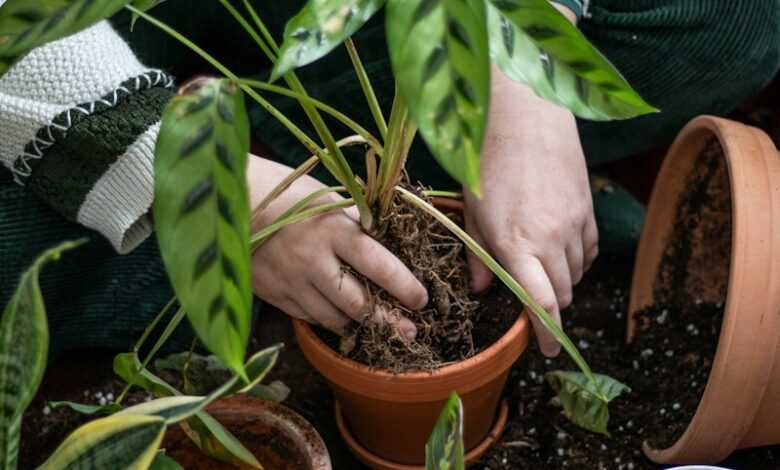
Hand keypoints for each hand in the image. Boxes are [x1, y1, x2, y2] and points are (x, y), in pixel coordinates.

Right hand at [247, 155, 427, 336]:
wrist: (229, 201)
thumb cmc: (287, 192)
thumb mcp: (328, 197)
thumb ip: (355, 222)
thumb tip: (388, 241)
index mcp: (334, 230)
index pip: (379, 265)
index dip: (405, 286)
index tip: (421, 300)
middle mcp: (314, 261)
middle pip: (359, 304)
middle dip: (388, 320)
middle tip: (409, 330)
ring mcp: (292, 281)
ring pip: (334, 319)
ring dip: (359, 324)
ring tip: (376, 326)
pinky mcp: (273, 294)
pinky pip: (309, 318)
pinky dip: (328, 320)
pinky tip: (339, 318)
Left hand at [464, 68, 597, 356]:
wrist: (525, 117)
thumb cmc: (488, 163)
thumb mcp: (472, 211)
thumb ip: (478, 254)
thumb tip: (479, 288)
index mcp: (517, 244)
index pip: (541, 301)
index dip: (545, 332)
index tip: (544, 349)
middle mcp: (551, 239)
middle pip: (562, 293)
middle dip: (548, 306)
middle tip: (530, 299)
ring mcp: (574, 224)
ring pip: (577, 273)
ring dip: (561, 281)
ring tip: (539, 266)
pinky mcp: (587, 209)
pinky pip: (589, 250)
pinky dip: (577, 261)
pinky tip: (559, 249)